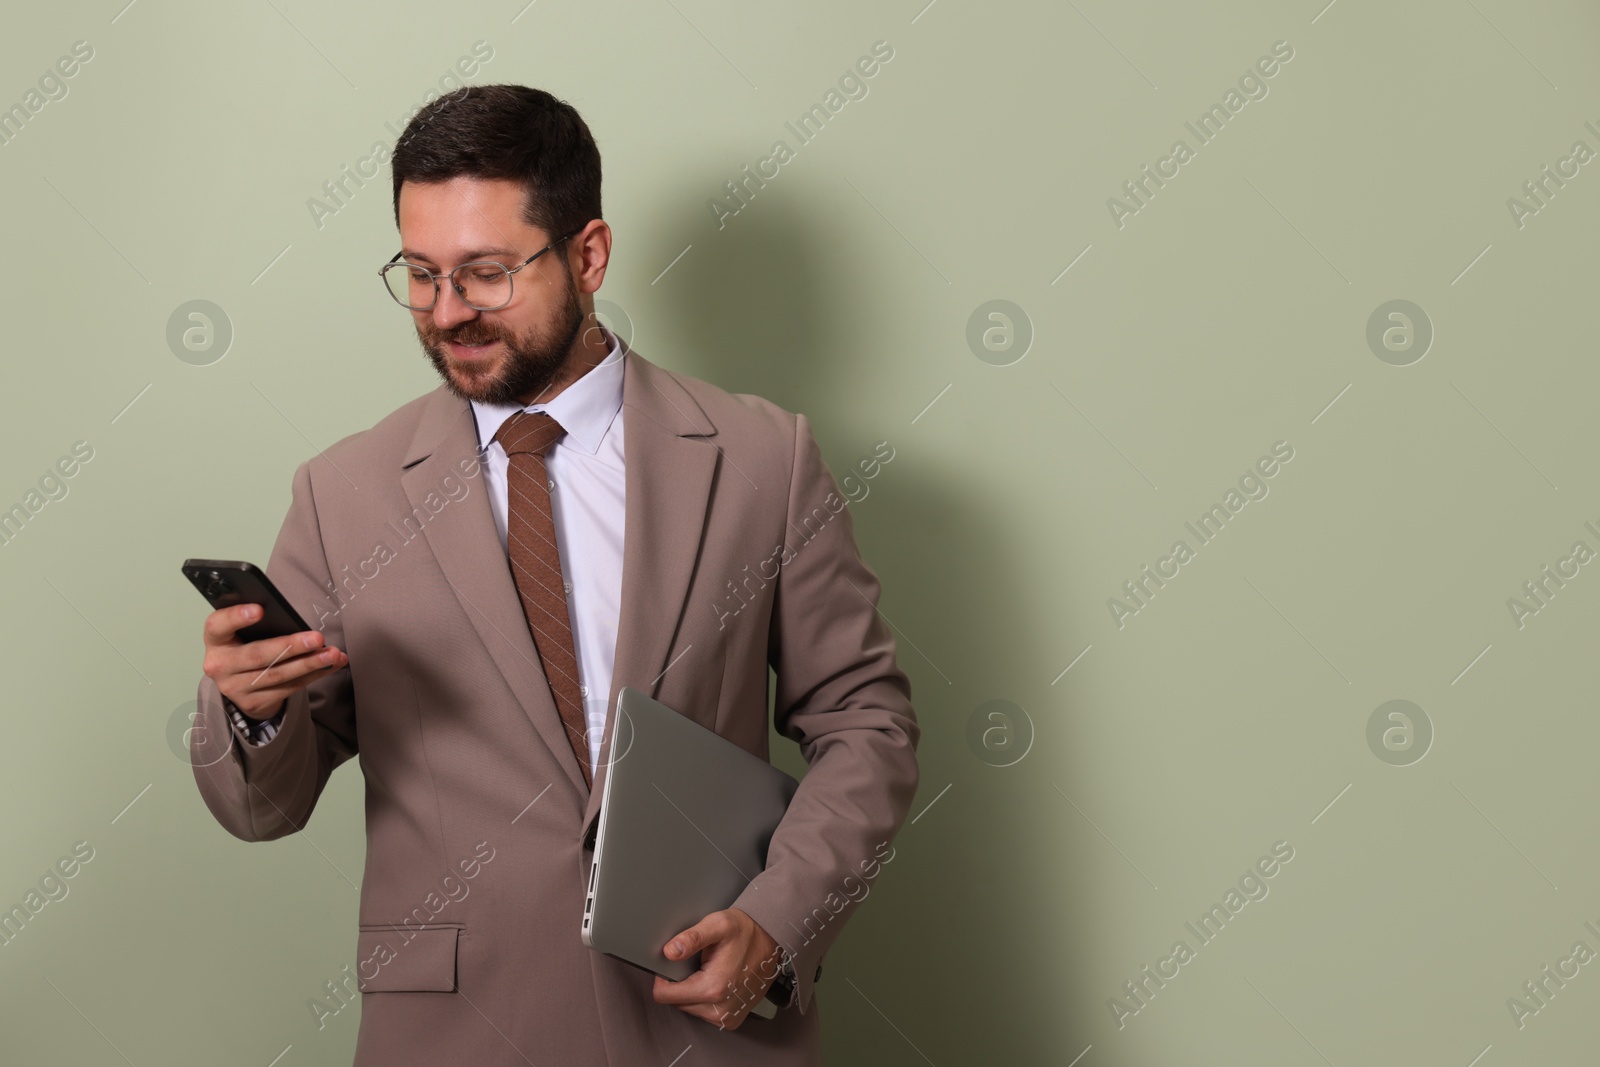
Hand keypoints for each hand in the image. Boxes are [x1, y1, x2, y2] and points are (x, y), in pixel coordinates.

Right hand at [201, 603, 346, 719]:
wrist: (240, 684)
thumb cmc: (246, 646)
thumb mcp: (243, 633)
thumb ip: (258, 624)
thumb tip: (292, 616)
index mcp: (216, 640)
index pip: (218, 625)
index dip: (236, 617)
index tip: (260, 610)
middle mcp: (220, 666)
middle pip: (257, 655)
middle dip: (290, 646)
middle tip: (317, 638)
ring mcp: (235, 688)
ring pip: (277, 675)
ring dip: (309, 664)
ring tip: (332, 654)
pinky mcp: (253, 703)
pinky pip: (289, 688)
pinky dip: (313, 675)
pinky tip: (331, 665)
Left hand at [652, 907, 786, 1029]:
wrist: (772, 940)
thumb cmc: (746, 931)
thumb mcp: (718, 924)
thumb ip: (691, 938)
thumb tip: (669, 952)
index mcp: (712, 988)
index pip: (664, 996)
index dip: (663, 977)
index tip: (674, 963)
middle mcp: (720, 1010)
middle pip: (676, 1003)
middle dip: (681, 983)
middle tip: (698, 963)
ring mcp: (727, 1018)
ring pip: (689, 1008)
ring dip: (693, 991)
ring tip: (710, 971)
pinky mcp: (731, 1020)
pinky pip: (704, 1013)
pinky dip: (705, 998)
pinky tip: (717, 981)